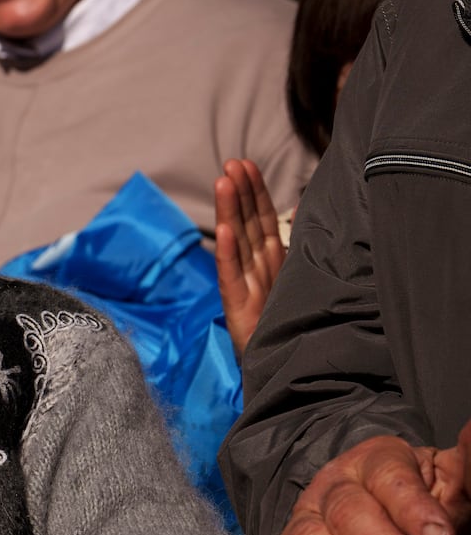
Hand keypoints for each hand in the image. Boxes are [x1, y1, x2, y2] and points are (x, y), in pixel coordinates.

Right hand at [214, 158, 285, 355]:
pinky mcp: (237, 307)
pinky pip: (232, 275)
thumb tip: (312, 218)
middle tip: (231, 164)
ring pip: (237, 242)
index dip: (254, 192)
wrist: (280, 370)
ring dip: (230, 211)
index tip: (245, 165)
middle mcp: (257, 269)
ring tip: (223, 183)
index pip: (261, 218)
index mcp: (271, 262)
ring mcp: (245, 286)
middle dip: (239, 192)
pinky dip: (227, 253)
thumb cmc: (289, 329)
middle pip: (246, 224)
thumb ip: (297, 255)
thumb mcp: (299, 286)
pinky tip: (224, 232)